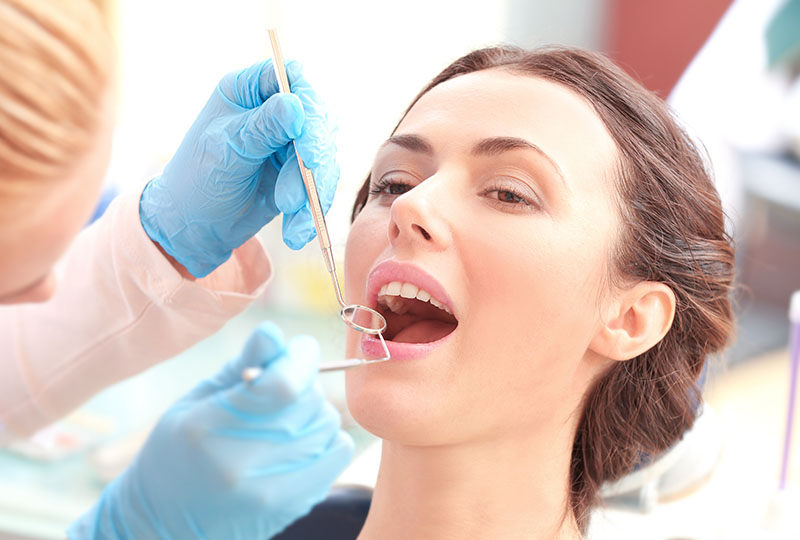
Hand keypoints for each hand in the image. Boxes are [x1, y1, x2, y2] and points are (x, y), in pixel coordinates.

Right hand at [67, 322, 353, 539]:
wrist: (166, 522)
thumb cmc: (177, 451)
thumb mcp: (196, 400)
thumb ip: (241, 365)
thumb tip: (274, 332)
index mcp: (208, 428)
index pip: (281, 386)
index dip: (300, 357)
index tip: (300, 348)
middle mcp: (242, 463)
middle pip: (308, 401)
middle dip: (302, 381)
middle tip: (281, 387)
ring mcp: (271, 491)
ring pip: (327, 423)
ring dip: (313, 410)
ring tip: (285, 416)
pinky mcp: (293, 505)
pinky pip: (339, 451)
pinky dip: (327, 437)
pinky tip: (300, 439)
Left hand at [139, 60, 338, 276]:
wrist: (194, 225)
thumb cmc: (197, 179)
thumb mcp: (226, 150)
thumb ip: (262, 128)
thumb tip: (296, 105)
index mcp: (249, 90)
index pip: (291, 78)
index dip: (307, 103)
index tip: (305, 140)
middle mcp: (274, 111)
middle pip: (316, 119)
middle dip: (313, 156)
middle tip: (309, 179)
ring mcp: (290, 143)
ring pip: (323, 156)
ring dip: (312, 189)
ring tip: (290, 211)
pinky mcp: (300, 173)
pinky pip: (320, 186)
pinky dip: (312, 210)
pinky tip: (297, 231)